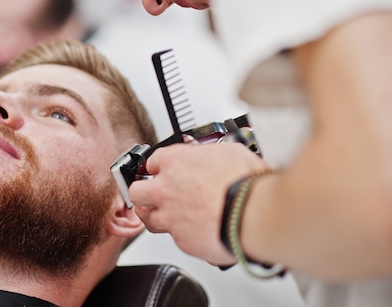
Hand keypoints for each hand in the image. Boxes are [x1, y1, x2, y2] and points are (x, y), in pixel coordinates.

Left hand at [128, 141, 269, 265]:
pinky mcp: (181, 240)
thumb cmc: (244, 182)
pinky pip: (174, 237)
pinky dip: (184, 235)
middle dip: (145, 192)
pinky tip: (196, 230)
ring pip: (148, 218)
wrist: (253, 215)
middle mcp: (165, 189)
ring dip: (156, 215)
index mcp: (175, 161)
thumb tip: (214, 156)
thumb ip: (211, 155)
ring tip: (169, 214)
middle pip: (137, 191)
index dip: (160, 166)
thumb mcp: (229, 151)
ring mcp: (170, 216)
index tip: (164, 170)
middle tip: (156, 193)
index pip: (152, 161)